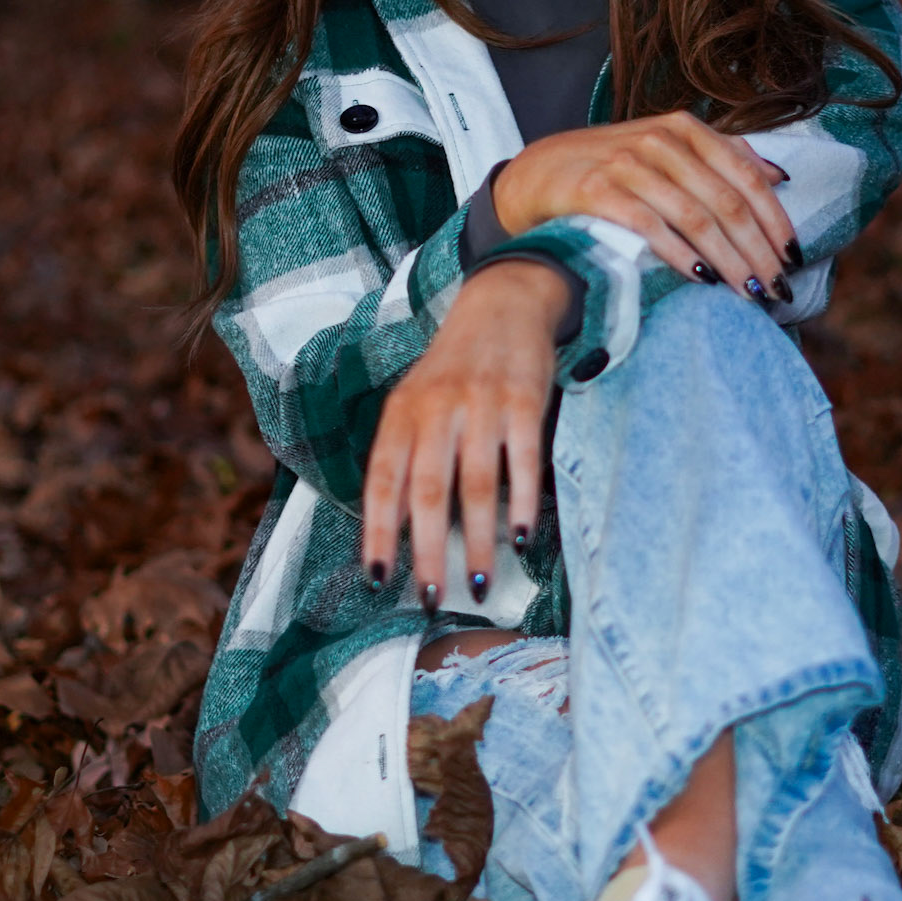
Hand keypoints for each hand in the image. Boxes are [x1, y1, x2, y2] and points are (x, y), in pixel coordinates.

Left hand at [361, 260, 568, 605]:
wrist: (501, 303)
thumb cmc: (452, 370)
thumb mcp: (415, 405)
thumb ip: (405, 460)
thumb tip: (397, 530)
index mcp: (401, 413)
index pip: (383, 481)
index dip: (378, 532)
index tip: (377, 579)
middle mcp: (436, 408)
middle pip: (430, 490)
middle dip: (430, 550)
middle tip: (433, 597)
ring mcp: (481, 403)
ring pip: (477, 483)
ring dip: (479, 539)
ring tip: (481, 583)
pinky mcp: (524, 399)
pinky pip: (522, 459)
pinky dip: (523, 500)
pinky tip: (522, 537)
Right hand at [492, 111, 796, 301]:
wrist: (538, 173)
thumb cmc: (611, 167)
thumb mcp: (667, 149)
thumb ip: (721, 156)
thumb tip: (778, 175)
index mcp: (686, 129)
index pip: (746, 176)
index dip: (775, 220)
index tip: (793, 258)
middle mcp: (661, 140)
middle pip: (726, 202)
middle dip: (758, 250)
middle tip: (777, 288)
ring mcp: (629, 163)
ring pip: (696, 218)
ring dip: (728, 261)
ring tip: (747, 293)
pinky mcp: (598, 190)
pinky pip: (652, 227)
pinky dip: (681, 256)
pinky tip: (702, 280)